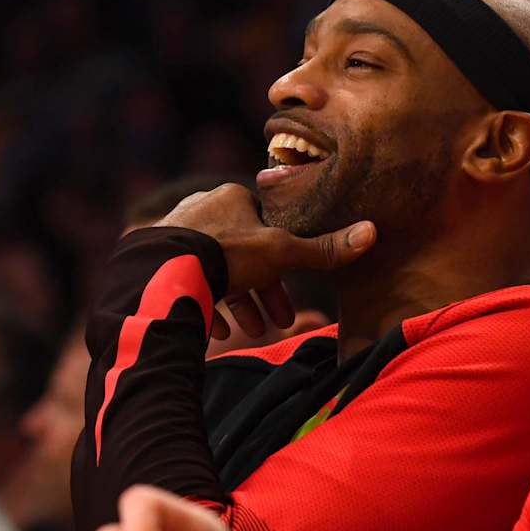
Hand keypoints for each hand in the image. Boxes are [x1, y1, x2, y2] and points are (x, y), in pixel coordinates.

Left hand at [156, 184, 372, 340]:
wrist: (163, 272)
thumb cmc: (227, 255)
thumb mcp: (282, 253)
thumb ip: (323, 250)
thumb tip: (371, 232)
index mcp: (233, 197)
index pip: (268, 230)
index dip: (285, 267)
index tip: (291, 296)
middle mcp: (203, 209)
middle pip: (244, 255)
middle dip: (262, 293)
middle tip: (276, 323)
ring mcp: (177, 233)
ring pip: (218, 271)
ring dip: (238, 304)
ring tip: (249, 333)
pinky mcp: (158, 258)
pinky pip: (189, 282)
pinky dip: (207, 305)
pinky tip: (217, 330)